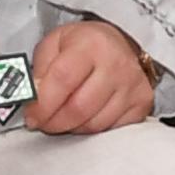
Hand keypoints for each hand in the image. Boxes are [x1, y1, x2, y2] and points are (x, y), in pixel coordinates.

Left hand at [24, 18, 157, 135]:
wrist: (119, 44)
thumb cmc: (83, 46)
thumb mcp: (53, 45)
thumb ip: (38, 71)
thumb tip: (33, 100)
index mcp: (91, 44)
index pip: (63, 80)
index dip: (42, 104)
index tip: (31, 116)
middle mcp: (117, 64)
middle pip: (79, 108)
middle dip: (53, 122)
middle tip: (43, 122)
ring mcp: (133, 85)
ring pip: (94, 125)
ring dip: (72, 127)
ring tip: (63, 116)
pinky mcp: (142, 103)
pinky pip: (111, 130)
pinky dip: (92, 130)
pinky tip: (85, 117)